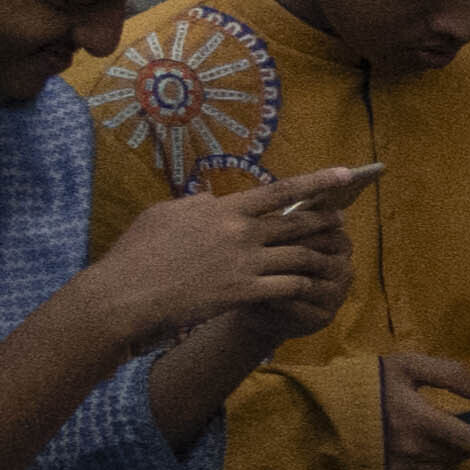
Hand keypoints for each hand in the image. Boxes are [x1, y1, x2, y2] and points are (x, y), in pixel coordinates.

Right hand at [63, 171, 362, 355]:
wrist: (124, 295)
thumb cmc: (137, 254)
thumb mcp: (161, 216)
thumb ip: (193, 204)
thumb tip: (212, 197)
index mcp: (223, 210)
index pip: (280, 191)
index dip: (317, 182)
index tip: (345, 174)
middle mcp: (240, 233)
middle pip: (297, 224)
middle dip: (324, 221)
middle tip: (342, 220)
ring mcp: (244, 264)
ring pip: (300, 256)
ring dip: (320, 256)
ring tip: (333, 256)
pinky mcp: (244, 292)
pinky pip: (289, 287)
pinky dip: (303, 286)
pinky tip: (309, 288)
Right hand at [369, 346, 469, 469]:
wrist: (311, 412)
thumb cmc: (361, 384)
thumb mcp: (404, 366)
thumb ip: (448, 374)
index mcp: (424, 424)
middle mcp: (415, 452)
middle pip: (459, 457)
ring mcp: (398, 468)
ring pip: (439, 467)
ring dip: (450, 454)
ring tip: (449, 437)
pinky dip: (427, 461)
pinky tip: (420, 445)